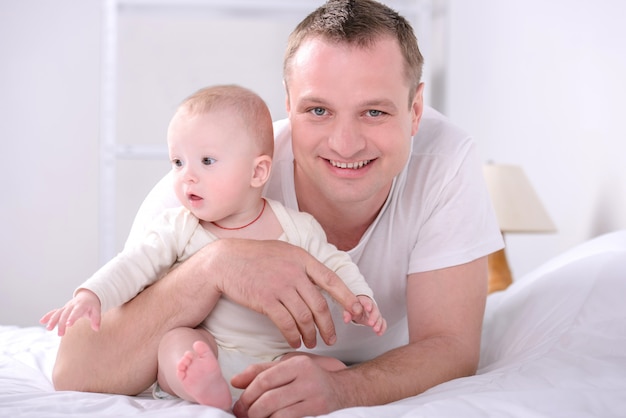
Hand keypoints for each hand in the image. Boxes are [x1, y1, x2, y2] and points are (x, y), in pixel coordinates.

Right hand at [40, 289, 100, 335]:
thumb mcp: (97, 309)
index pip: (76, 311)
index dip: (72, 317)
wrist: (87, 295)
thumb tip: (96, 329)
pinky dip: (48, 315)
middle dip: (61, 324)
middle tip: (60, 334)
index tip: (68, 325)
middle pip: (65, 314)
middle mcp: (72, 305)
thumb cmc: (92, 304)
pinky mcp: (63, 309)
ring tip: (48, 329)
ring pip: (58, 313)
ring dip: (52, 320)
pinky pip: (54, 312)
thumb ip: (96, 319)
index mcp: (81, 305)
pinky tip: (42, 321)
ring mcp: (66, 307)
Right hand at [209, 239, 362, 348]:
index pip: (332, 280)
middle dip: (329, 326)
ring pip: (305, 317)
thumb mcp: (284, 252)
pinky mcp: (266, 300)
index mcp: (302, 258)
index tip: (358, 312)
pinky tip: (294, 342)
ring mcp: (280, 286)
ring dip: (311, 334)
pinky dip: (293, 336)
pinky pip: (286, 324)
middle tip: (331, 339)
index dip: (348, 298)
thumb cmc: (255, 257)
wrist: (225, 261)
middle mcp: (295, 272)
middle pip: (320, 305)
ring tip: (312, 343)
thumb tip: (321, 280)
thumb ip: (302, 265)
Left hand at [231, 356, 345, 417]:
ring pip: (278, 415)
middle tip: (245, 417)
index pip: (264, 379)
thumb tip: (235, 381)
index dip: (247, 395)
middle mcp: (307, 380)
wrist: (344, 391)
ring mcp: (314, 399)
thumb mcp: (289, 367)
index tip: (239, 406)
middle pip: (269, 399)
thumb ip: (261, 371)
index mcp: (298, 364)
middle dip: (251, 411)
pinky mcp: (319, 414)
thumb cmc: (312, 378)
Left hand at [344, 295, 386, 335]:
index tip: (368, 309)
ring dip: (378, 323)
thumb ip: (348, 310)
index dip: (367, 304)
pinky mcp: (376, 319)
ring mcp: (374, 312)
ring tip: (375, 329)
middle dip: (373, 316)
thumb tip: (348, 317)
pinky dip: (382, 327)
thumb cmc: (351, 306)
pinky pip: (382, 322)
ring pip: (378, 316)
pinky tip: (379, 333)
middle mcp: (370, 306)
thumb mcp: (346, 307)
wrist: (355, 308)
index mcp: (361, 300)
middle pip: (374, 309)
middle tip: (370, 323)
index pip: (365, 301)